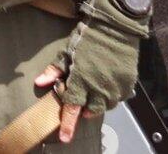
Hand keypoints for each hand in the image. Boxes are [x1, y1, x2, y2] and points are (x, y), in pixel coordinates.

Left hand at [32, 0, 145, 142]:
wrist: (116, 28)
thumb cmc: (87, 38)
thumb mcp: (67, 52)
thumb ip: (54, 70)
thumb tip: (39, 83)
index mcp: (81, 81)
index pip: (72, 108)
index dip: (68, 124)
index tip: (65, 138)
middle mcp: (99, 88)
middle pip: (91, 111)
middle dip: (83, 112)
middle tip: (79, 105)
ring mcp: (115, 87)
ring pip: (105, 107)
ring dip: (97, 104)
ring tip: (91, 92)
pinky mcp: (128, 84)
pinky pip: (118, 98)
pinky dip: (110, 96)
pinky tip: (104, 86)